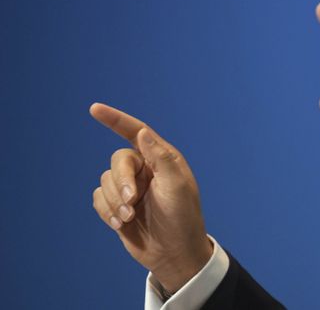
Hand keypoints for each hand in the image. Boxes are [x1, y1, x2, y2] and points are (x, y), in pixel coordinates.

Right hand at [90, 103, 212, 293]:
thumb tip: (142, 132)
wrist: (173, 252)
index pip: (136, 131)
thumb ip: (160, 157)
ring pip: (105, 181)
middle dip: (122, 181)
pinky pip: (98, 199)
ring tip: (130, 218)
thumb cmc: (182, 216)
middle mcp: (145, 168)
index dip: (115, 119)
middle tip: (133, 201)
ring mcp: (130, 187)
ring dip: (115, 201)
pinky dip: (107, 212)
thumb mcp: (177, 185)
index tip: (95, 109)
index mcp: (162, 158)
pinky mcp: (117, 205)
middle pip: (118, 160)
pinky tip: (122, 225)